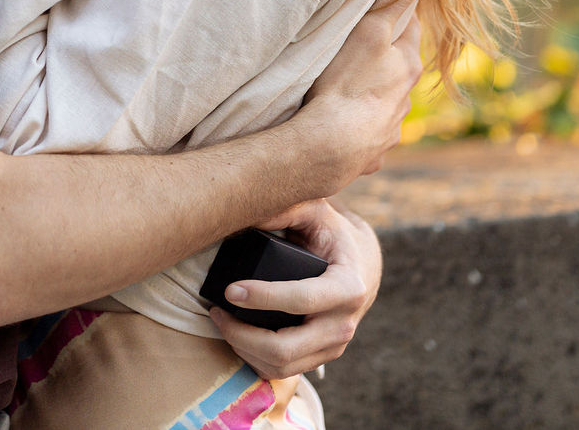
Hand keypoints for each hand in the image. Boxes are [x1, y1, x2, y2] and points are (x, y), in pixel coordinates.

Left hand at [212, 199, 381, 381]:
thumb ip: (286, 207)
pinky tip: (236, 336)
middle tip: (216, 310)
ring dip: (242, 347)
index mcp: (348, 287)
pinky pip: (282, 372)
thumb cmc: (333, 234)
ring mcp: (334, 346)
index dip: (262, 298)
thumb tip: (246, 212)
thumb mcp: (317, 212)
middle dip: (242, 334)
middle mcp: (344, 323)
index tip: (229, 289)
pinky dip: (253, 359)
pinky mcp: (321, 357)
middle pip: (285, 348)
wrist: (362, 265)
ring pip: (280, 366)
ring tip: (221, 320)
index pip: (301, 299)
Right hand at [286, 0, 426, 190]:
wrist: (332, 146)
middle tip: (358, 48)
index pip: (409, 28)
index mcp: (407, 64)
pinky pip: (368, 135)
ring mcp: (390, 127)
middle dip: (385, 58)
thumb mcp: (370, 28)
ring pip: (385, 102)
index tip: (383, 8)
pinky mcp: (372, 152)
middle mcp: (406, 97)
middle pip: (399, 67)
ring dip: (372, 94)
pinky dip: (360, 128)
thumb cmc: (348, 82)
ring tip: (346, 90)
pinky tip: (342, 126)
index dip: (397, 16)